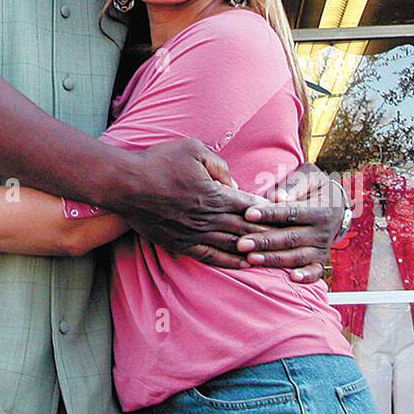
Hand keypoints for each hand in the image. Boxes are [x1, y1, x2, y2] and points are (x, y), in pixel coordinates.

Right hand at [115, 138, 273, 268]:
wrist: (126, 185)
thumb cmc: (158, 162)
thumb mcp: (192, 149)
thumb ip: (219, 165)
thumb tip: (233, 182)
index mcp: (214, 195)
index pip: (250, 208)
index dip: (268, 212)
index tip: (282, 215)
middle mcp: (207, 218)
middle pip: (246, 231)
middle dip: (268, 235)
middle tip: (287, 239)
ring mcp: (194, 234)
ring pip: (232, 246)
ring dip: (254, 251)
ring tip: (273, 255)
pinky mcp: (181, 244)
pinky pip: (211, 257)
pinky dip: (230, 262)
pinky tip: (243, 264)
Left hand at [234, 164, 345, 283]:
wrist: (336, 204)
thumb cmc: (314, 187)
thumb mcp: (309, 177)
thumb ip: (293, 185)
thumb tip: (275, 197)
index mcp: (320, 209)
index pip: (291, 212)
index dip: (270, 214)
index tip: (248, 214)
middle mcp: (322, 231)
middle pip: (291, 238)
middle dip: (264, 241)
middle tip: (241, 243)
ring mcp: (322, 248)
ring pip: (297, 256)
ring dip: (274, 259)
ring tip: (251, 259)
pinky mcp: (320, 259)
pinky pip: (315, 271)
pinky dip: (306, 277)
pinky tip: (292, 278)